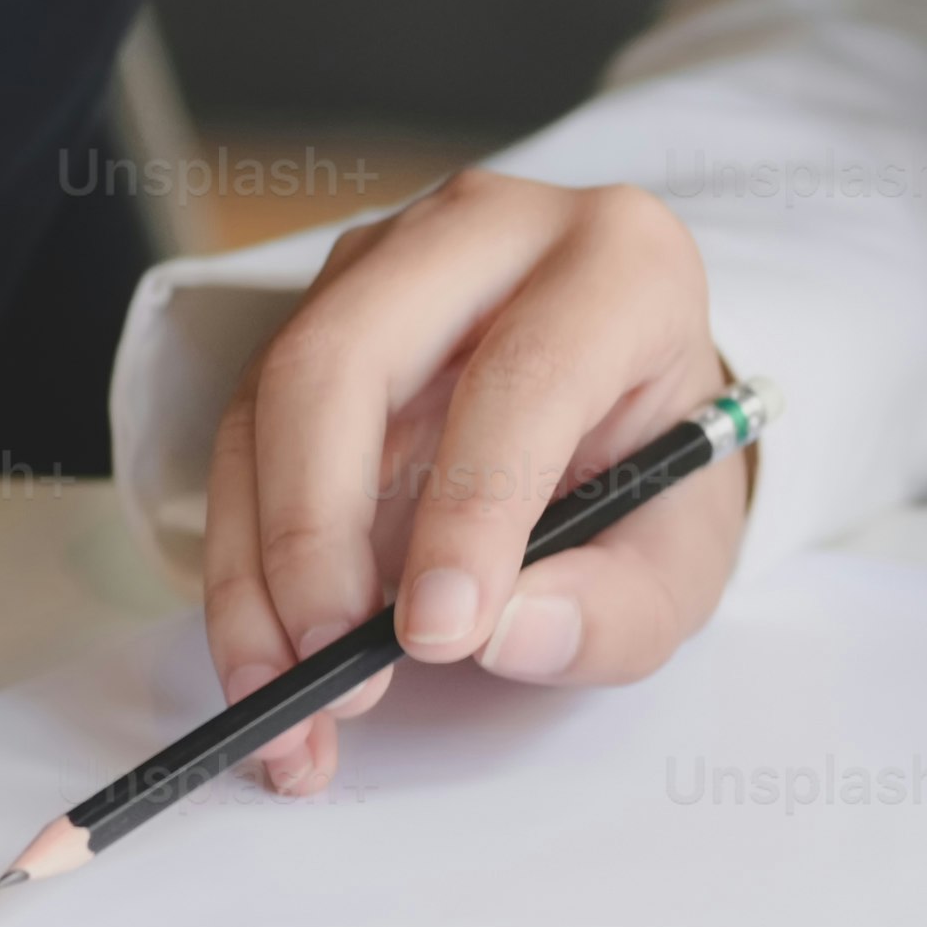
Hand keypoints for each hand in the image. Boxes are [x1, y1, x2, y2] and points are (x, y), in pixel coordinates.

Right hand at [188, 171, 755, 800]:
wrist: (627, 408)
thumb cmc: (657, 468)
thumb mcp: (685, 555)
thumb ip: (619, 608)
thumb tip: (504, 636)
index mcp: (619, 264)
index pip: (523, 376)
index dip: (470, 511)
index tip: (435, 634)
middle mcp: (487, 231)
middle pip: (345, 360)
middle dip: (317, 531)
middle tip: (332, 663)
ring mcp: (383, 263)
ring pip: (268, 400)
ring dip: (256, 566)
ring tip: (283, 695)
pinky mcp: (313, 316)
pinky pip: (242, 438)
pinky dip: (241, 563)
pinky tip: (265, 657)